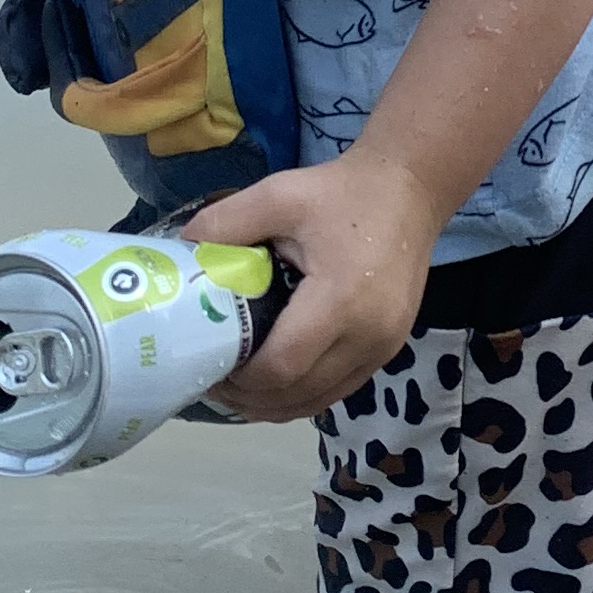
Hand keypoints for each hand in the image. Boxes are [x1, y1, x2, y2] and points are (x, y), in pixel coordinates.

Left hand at [195, 152, 443, 422]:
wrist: (410, 188)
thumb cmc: (343, 193)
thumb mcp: (279, 195)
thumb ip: (225, 223)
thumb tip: (181, 252)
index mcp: (340, 299)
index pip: (281, 366)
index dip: (240, 378)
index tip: (207, 363)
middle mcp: (368, 335)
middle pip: (297, 395)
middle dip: (249, 397)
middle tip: (213, 378)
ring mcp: (384, 347)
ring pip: (318, 401)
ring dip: (274, 403)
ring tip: (239, 385)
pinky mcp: (389, 349)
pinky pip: (338, 390)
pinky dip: (302, 395)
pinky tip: (276, 378)